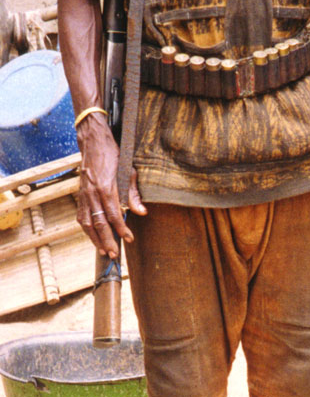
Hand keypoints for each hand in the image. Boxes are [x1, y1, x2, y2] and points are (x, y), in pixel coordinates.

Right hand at [75, 115, 146, 257]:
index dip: (121, 229)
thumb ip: (133, 194)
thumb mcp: (128, 171)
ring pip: (87, 222)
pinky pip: (81, 216)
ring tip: (104, 250)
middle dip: (107, 240)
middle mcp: (92, 193)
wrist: (93, 142)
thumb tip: (141, 212)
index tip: (129, 238)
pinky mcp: (80, 195)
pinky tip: (94, 237)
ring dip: (95, 239)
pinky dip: (87, 229)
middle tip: (115, 254)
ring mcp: (84, 195)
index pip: (114, 214)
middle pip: (99, 223)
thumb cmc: (113, 155)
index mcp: (106, 187)